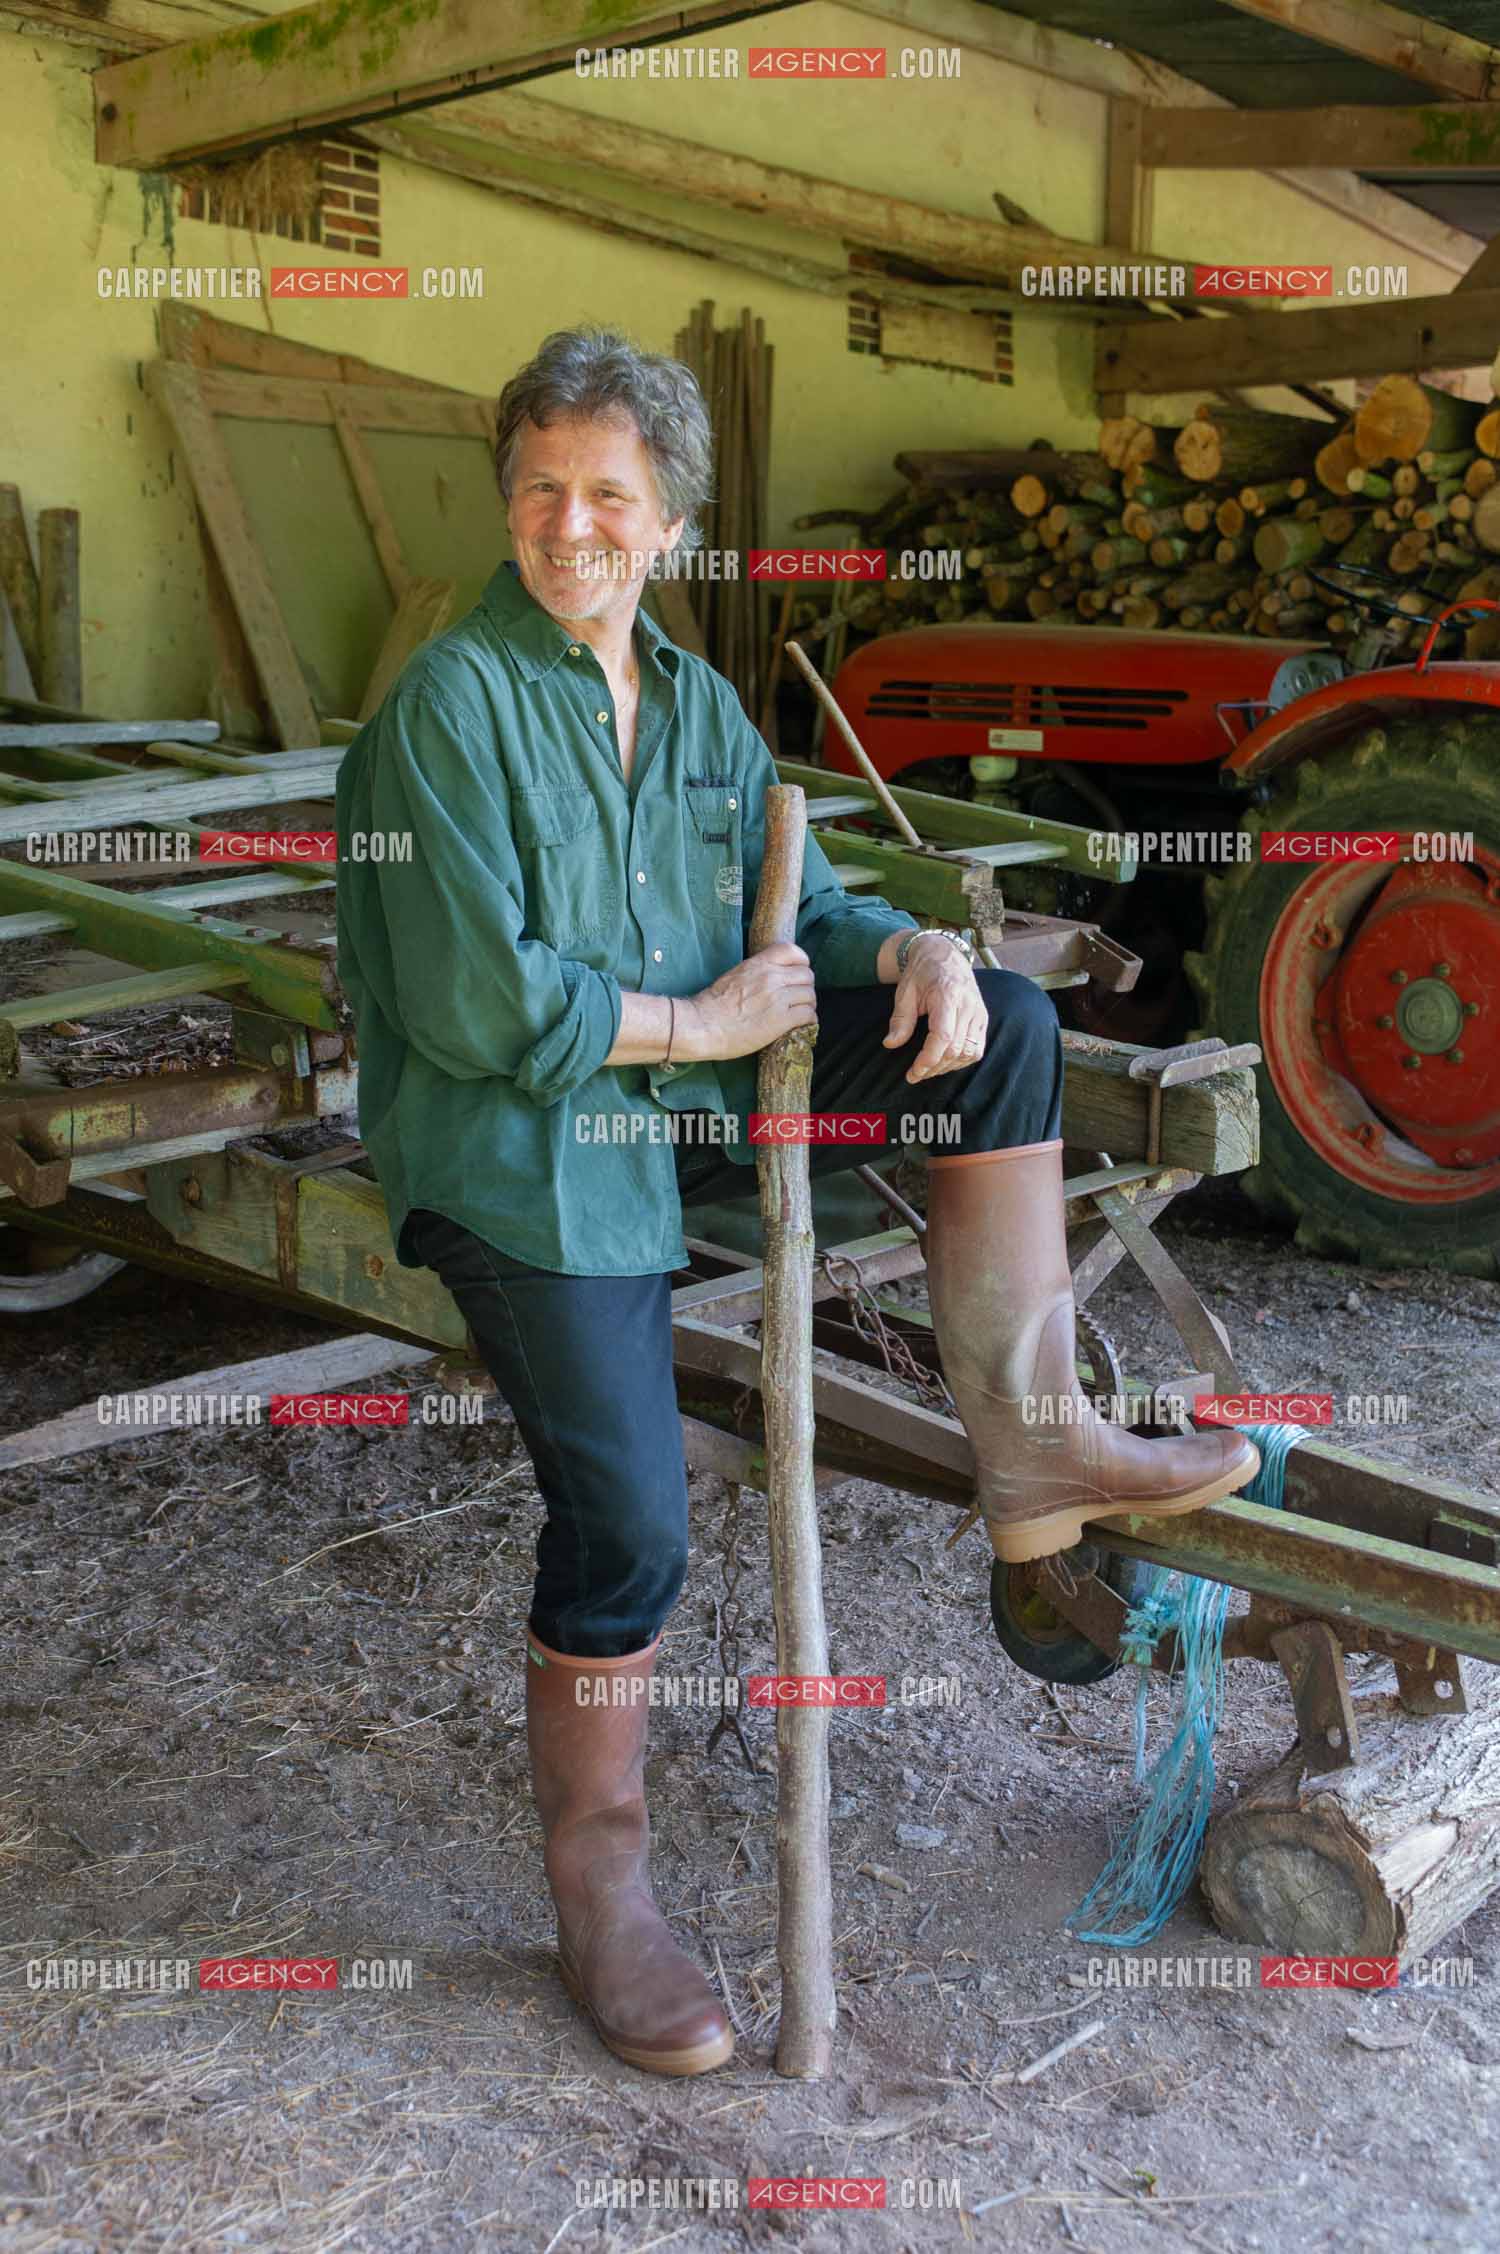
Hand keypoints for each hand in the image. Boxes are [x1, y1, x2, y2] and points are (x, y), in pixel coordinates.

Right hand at [680, 941, 817, 1060]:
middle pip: (807, 975)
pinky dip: (808, 1020)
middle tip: (798, 998)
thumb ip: (756, 972)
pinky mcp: (781, 1021)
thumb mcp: (734, 976)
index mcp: (758, 964)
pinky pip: (808, 1015)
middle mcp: (771, 977)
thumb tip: (769, 977)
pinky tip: (799, 1024)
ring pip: (810, 995)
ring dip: (807, 1004)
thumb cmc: (712, 1004)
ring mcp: (778, 998)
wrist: (703, 1025)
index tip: (798, 973)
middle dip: (805, 987)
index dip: (801, 962)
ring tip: (799, 1012)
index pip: (792, 951)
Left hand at [883, 936, 986, 1082]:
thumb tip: (891, 1044)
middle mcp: (968, 1005)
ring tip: (929, 1069)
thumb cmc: (922, 972)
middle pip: (956, 1048)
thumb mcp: (905, 991)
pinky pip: (977, 1048)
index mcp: (948, 995)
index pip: (943, 1036)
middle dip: (934, 1067)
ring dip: (948, 1067)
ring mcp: (979, 1013)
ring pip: (969, 1052)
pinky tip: (945, 1061)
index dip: (929, 1059)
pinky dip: (962, 1060)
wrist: (944, 954)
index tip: (913, 1073)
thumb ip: (900, 1019)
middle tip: (915, 1074)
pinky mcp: (983, 1018)